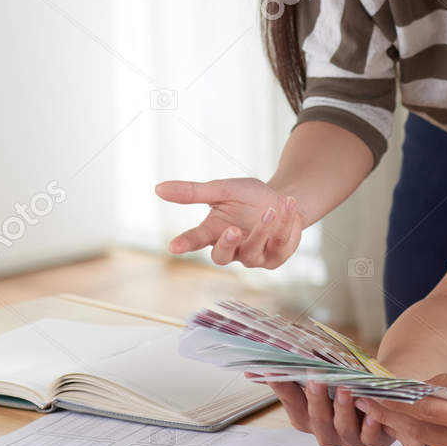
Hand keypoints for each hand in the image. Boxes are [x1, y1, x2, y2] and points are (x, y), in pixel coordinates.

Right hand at [154, 177, 303, 268]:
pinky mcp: (275, 257)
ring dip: (262, 230)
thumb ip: (194, 192)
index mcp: (214, 231)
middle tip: (232, 230)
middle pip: (221, 256)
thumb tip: (158, 188)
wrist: (283, 200)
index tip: (173, 247)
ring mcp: (254, 256)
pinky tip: (287, 204)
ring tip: (270, 209)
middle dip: (227, 244)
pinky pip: (279, 244)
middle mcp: (232, 248)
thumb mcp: (222, 189)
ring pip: (253, 250)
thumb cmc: (249, 197)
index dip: (185, 244)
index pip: (195, 239)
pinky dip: (284, 223)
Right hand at [266, 378, 395, 445]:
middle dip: (315, 398)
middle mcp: (324, 431)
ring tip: (344, 389)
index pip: (290, 400)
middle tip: (315, 377)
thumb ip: (290, 375)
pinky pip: (370, 438)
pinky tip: (372, 413)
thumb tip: (252, 370)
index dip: (281, 385)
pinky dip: (371, 427)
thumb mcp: (318, 381)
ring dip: (342, 409)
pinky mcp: (373, 441)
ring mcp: (348, 438)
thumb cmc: (341, 392)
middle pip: (316, 418)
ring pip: (342, 428)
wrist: (376, 404)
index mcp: (305, 417)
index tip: (272, 369)